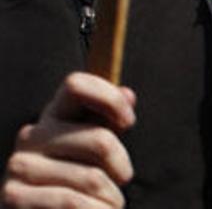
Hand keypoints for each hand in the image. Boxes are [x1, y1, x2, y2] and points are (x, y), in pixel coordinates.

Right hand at [1, 73, 136, 208]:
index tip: (128, 121)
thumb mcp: (94, 152)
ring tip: (105, 205)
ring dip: (111, 199)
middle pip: (100, 140)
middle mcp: (31, 137)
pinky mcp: (13, 197)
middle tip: (121, 182)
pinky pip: (73, 202)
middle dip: (122, 168)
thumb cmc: (77, 188)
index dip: (110, 98)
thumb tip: (127, 93)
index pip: (76, 85)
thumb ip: (109, 123)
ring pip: (93, 178)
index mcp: (52, 118)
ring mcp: (19, 166)